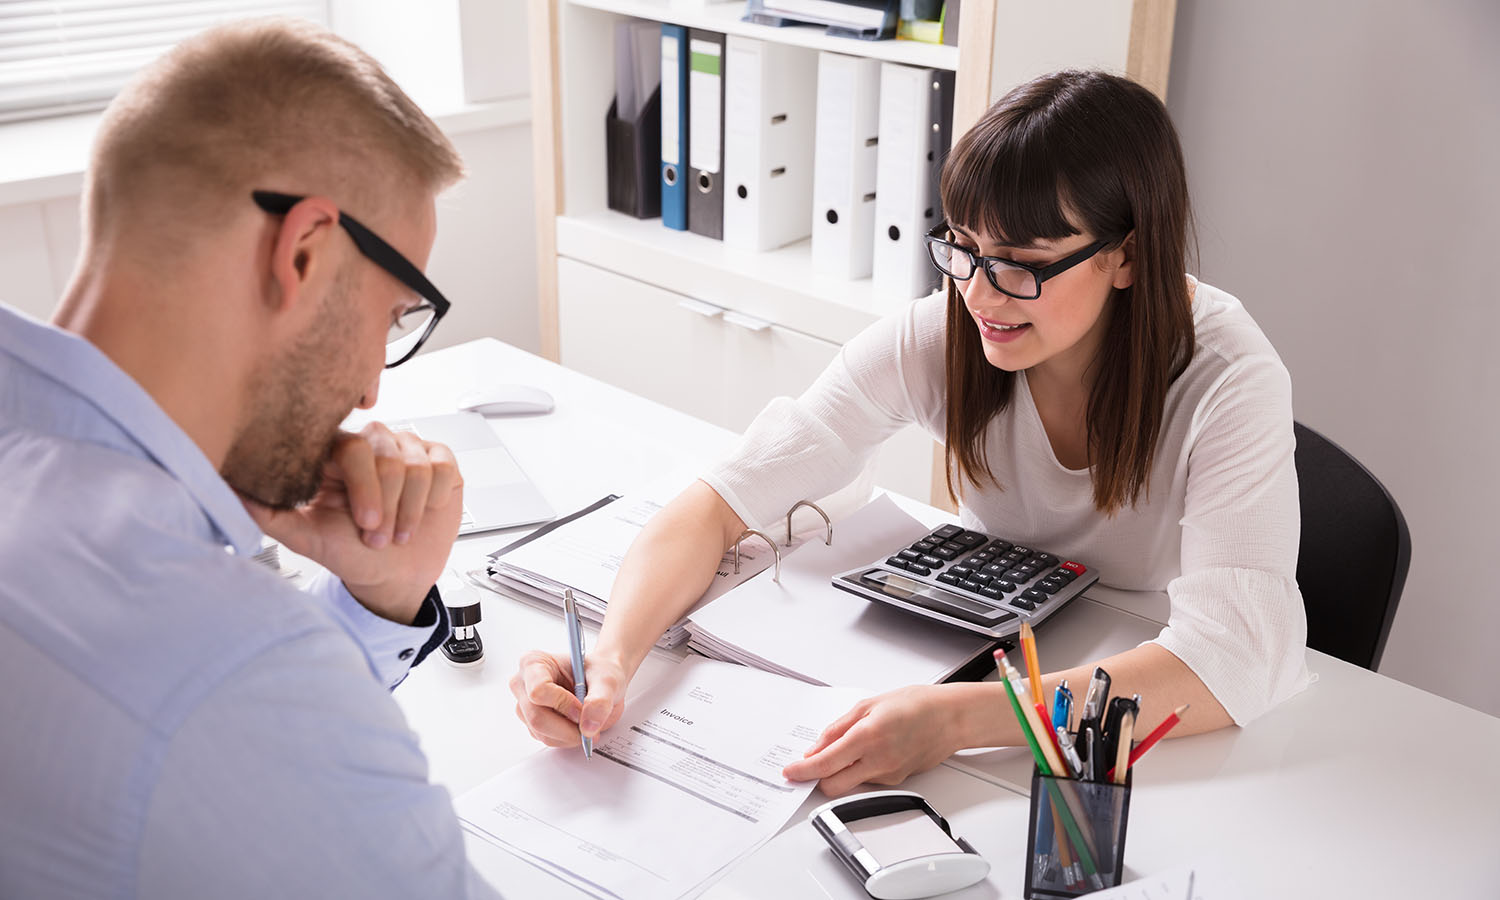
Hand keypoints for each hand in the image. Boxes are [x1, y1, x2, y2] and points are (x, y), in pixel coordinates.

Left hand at [245, 422, 462, 622]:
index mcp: (336, 454)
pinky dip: (433, 501)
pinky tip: (422, 514)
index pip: (352, 449)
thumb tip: (227, 490)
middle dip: (387, 507)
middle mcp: (372, 444)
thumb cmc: (351, 552)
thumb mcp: (306, 538)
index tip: (365, 524)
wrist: (393, 574)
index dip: (363, 487)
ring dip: (410, 510)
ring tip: (398, 532)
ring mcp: (407, 449)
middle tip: (380, 537)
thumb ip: (268, 513)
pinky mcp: (439, 459)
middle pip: (388, 458)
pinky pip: (442, 469)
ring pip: (417, 467)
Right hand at [510, 650, 626, 748]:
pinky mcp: (532, 723)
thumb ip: (600, 701)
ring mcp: (526, 706)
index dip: (562, 703)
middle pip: (536, 717)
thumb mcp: (607, 681)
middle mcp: (524, 684)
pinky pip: (547, 739)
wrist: (602, 682)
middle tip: (590, 726)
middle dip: (567, 727)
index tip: (582, 708)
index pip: (538, 690)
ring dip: (568, 735)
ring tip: (587, 723)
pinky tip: (578, 726)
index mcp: (535, 663)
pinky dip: (566, 738)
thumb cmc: (599, 673)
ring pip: (541, 733)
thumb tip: (589, 726)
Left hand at [781, 685, 963, 796]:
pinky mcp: (897, 781)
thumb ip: (838, 728)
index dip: (802, 771)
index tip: (790, 771)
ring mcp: (888, 774)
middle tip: (810, 765)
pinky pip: (868, 779)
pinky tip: (870, 750)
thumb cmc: (915, 704)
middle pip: (832, 785)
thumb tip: (816, 747)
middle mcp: (877, 760)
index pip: (823, 764)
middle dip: (817, 778)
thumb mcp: (868, 705)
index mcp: (866, 737)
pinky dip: (860, 769)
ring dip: (840, 771)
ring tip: (852, 745)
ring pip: (850, 783)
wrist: (950, 718)